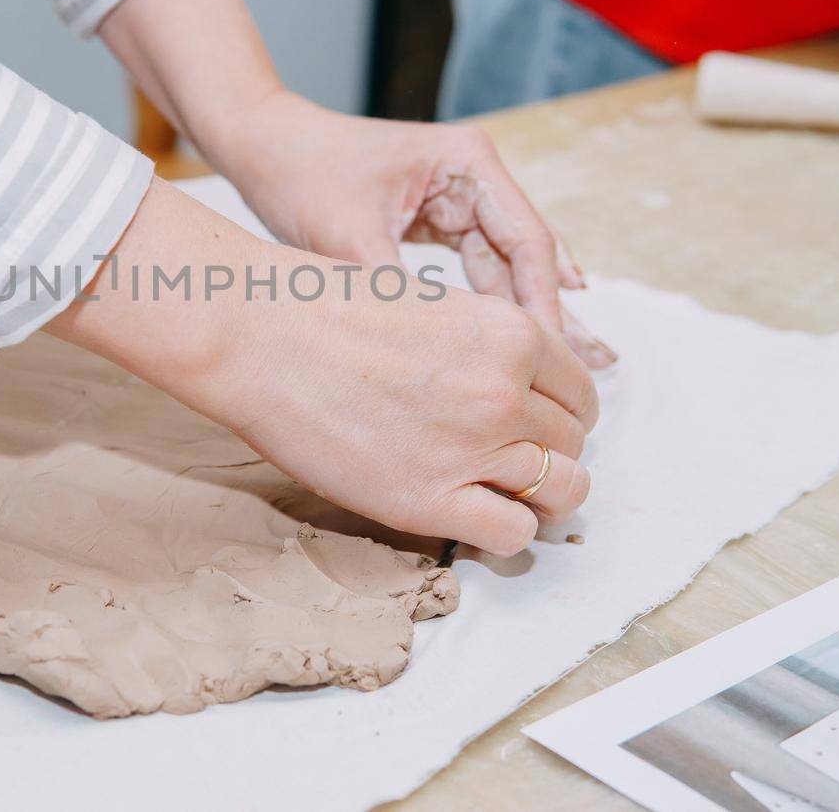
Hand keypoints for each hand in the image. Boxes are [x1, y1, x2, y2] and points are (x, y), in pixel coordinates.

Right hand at [49, 180, 596, 553]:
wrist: (258, 335)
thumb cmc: (324, 308)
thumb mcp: (432, 304)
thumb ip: (483, 345)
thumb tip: (509, 385)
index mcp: (511, 334)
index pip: (580, 389)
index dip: (560, 410)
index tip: (534, 422)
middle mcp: (506, 392)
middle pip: (574, 442)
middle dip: (550, 452)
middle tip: (509, 459)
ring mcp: (472, 449)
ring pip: (563, 491)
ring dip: (540, 497)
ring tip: (500, 492)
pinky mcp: (428, 500)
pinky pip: (512, 534)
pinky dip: (504, 530)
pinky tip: (469, 513)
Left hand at [95, 0, 611, 365]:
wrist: (260, 145)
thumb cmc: (299, 176)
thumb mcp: (349, 242)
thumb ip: (398, 297)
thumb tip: (437, 366)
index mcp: (467, 163)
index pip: (527, 242)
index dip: (544, 307)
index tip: (555, 365)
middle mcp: (473, 174)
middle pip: (527, 256)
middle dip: (553, 316)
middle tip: (597, 375)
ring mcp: (458, 194)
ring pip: (506, 267)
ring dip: (529, 317)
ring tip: (569, 374)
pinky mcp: (436, 215)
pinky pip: (478, 268)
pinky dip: (495, 307)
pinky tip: (526, 347)